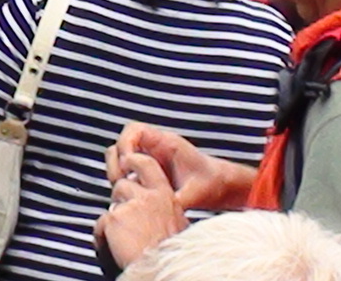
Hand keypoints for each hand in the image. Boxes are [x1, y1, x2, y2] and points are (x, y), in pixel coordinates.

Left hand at [95, 150, 187, 269]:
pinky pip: (101, 224)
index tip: (127, 162)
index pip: (146, 164)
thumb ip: (161, 209)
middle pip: (122, 184)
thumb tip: (149, 207)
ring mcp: (130, 205)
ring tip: (125, 241)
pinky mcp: (114, 217)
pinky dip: (103, 237)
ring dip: (114, 221)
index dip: (133, 161)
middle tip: (128, 224)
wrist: (166, 272)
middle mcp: (148, 197)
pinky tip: (115, 248)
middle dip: (121, 200)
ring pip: (112, 206)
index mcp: (166, 197)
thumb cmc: (171, 254)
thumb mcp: (176, 224)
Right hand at [108, 125, 254, 212]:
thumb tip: (158, 210)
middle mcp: (154, 148)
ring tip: (124, 189)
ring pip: (121, 157)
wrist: (223, 186)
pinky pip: (129, 170)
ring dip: (118, 172)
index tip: (127, 166)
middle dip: (117, 161)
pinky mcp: (149, 172)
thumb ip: (176, 200)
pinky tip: (132, 195)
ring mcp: (150, 159)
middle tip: (120, 181)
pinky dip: (125, 180)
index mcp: (165, 143)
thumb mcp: (196, 194)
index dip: (125, 145)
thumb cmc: (212, 184)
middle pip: (121, 143)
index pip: (133, 130)